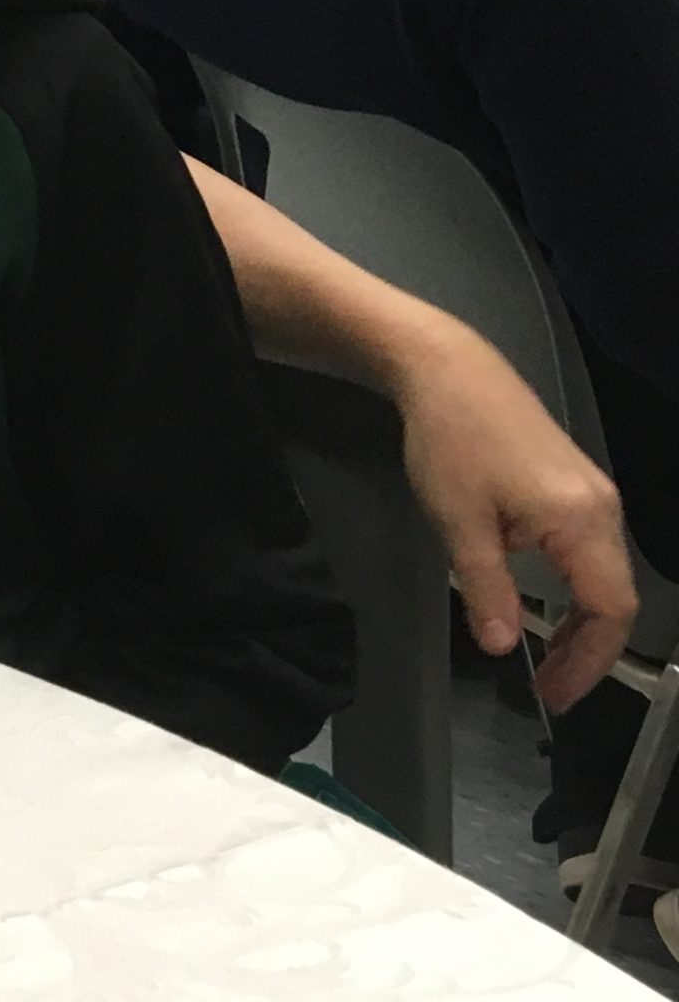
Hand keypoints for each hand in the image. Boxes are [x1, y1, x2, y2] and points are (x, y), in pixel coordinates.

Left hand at [386, 312, 634, 709]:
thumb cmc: (451, 441)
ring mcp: (593, 493)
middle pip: (616, 596)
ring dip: (581, 620)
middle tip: (549, 687)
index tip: (555, 694)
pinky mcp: (575, 483)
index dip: (589, 661)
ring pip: (604, 574)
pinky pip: (589, 550)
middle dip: (587, 649)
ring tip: (545, 656)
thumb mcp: (460, 523)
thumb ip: (488, 589)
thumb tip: (503, 646)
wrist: (448, 369)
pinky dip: (573, 587)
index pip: (611, 610)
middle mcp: (603, 509)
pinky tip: (541, 602)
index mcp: (583, 521)